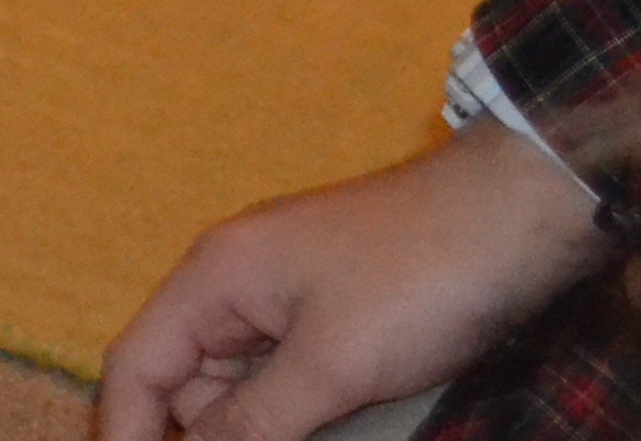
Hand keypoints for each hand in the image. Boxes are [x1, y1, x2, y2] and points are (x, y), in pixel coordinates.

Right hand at [95, 125, 605, 440]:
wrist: (516, 220)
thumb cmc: (417, 280)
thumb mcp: (331, 365)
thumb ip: (254, 423)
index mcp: (215, 280)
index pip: (137, 365)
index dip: (124, 430)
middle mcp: (236, 285)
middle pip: (187, 382)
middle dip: (207, 435)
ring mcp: (287, 299)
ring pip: (243, 387)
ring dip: (261, 429)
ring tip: (329, 424)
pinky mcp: (333, 314)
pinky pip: (289, 379)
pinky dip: (297, 417)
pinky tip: (332, 430)